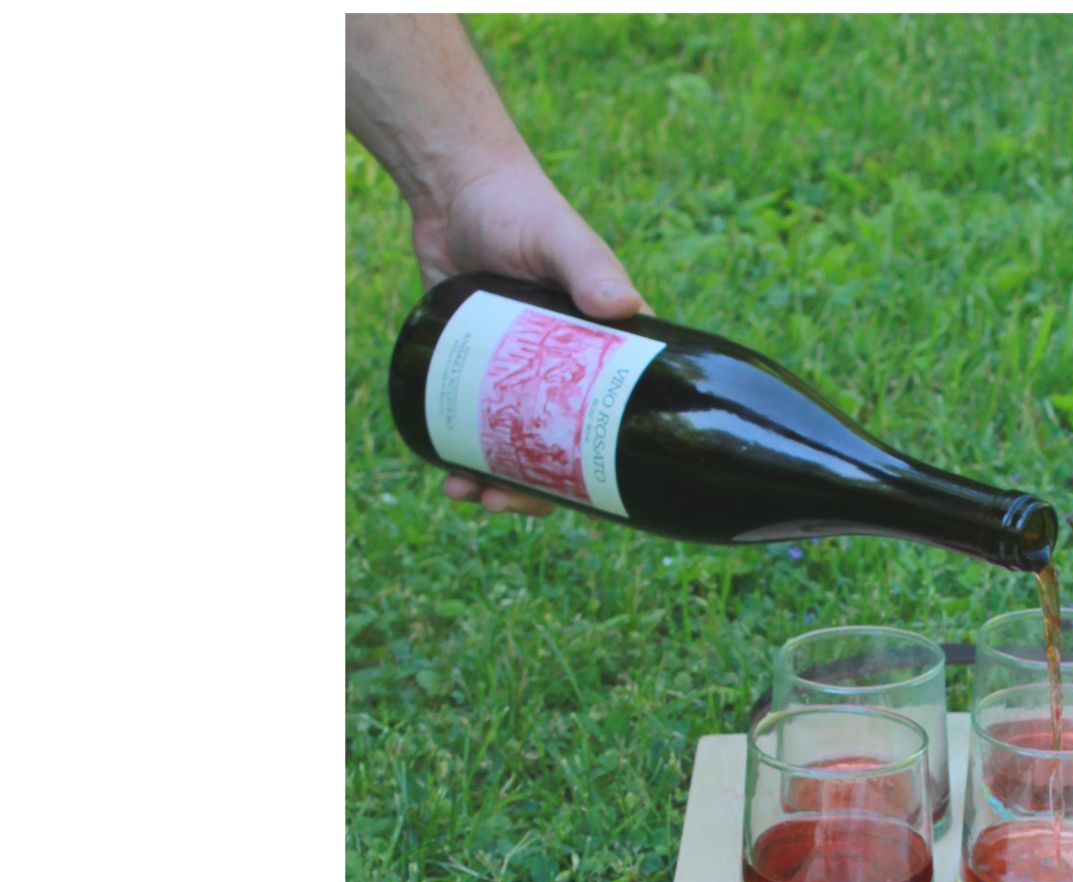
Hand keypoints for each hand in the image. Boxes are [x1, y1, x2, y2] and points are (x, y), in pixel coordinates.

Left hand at [411, 153, 650, 516]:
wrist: (452, 188)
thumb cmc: (520, 207)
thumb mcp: (560, 238)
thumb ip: (591, 266)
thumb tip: (625, 308)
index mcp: (605, 355)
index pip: (611, 425)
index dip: (598, 470)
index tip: (578, 499)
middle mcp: (567, 372)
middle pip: (559, 449)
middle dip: (535, 489)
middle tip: (502, 502)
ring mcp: (520, 374)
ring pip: (514, 444)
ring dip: (495, 479)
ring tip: (466, 493)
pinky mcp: (476, 367)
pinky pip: (473, 421)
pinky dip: (462, 450)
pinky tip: (447, 471)